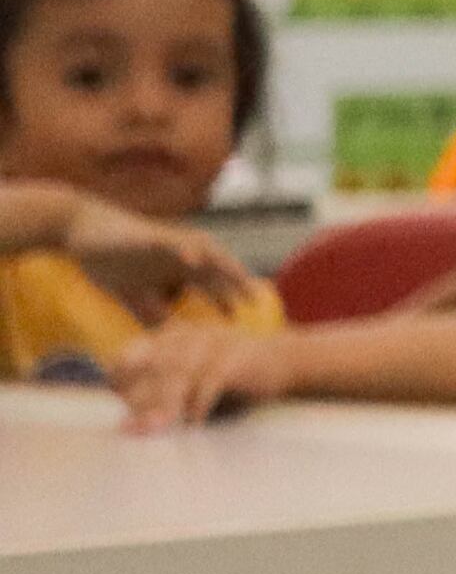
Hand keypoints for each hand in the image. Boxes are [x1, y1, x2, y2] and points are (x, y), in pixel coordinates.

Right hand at [60, 197, 257, 318]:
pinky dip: (184, 249)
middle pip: (215, 268)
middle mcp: (179, 254)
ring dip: (221, 265)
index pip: (211, 284)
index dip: (227, 298)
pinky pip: (171, 241)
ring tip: (240, 279)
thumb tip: (165, 340)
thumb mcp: (134, 295)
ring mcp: (167, 243)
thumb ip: (151, 313)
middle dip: (235, 283)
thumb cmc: (112, 260)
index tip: (245, 318)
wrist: (82, 233)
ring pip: (203, 251)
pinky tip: (195, 260)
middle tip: (255, 301)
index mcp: (178, 268)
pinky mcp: (149, 236)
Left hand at [107, 320, 298, 433]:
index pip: (129, 357)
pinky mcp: (237, 355)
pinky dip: (200, 402)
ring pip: (179, 372)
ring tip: (155, 429)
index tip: (121, 414)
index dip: (121, 385)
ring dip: (165, 404)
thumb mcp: (188, 381)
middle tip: (132, 430)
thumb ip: (157, 394)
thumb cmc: (228, 378)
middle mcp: (188, 334)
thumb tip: (125, 424)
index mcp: (169, 337)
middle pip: (153, 366)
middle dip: (140, 399)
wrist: (284, 361)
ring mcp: (214, 341)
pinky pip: (212, 379)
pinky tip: (194, 422)